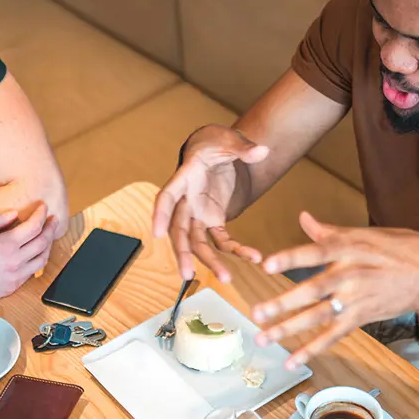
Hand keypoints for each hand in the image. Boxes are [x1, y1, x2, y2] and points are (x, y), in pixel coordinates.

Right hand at [0, 203, 54, 301]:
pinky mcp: (14, 286)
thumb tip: (13, 214)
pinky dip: (39, 260)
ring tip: (48, 236)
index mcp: (6, 244)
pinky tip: (36, 254)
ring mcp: (16, 275)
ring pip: (43, 259)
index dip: (41, 214)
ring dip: (49, 245)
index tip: (43, 207)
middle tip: (53, 219)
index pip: (33, 226)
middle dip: (51, 227)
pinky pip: (33, 272)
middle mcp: (15, 261)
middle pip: (43, 241)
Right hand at [152, 125, 266, 281]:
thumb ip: (244, 148)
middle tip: (187, 274)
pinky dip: (236, 249)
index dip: (160, 215)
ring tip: (226, 278)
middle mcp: (186, 201)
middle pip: (180, 231)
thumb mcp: (228, 140)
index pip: (167, 198)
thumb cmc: (215, 143)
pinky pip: (222, 239)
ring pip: (198, 242)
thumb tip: (261, 151)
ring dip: (210, 261)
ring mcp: (198, 214)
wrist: (217, 150)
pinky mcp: (213, 220)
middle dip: (183, 253)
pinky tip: (252, 257)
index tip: (157, 233)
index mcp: (184, 179)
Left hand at [253, 213, 418, 367]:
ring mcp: (355, 299)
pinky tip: (291, 361)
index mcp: (349, 249)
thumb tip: (303, 217)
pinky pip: (332, 337)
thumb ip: (330, 231)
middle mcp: (350, 275)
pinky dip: (312, 350)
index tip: (268, 264)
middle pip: (312, 291)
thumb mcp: (367, 234)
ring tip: (262, 339)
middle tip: (257, 313)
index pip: (316, 252)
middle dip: (283, 303)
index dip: (292, 258)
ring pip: (317, 317)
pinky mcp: (361, 318)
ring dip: (288, 329)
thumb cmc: (401, 249)